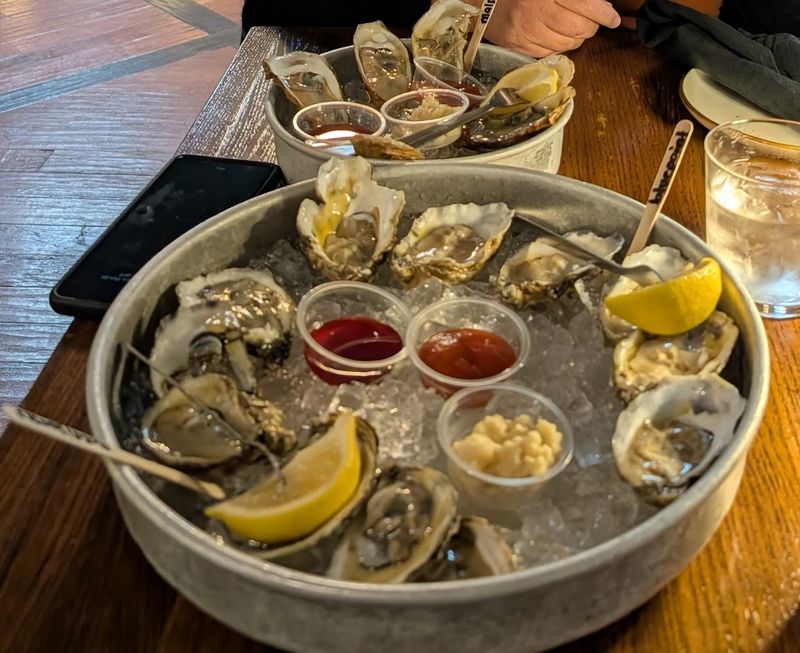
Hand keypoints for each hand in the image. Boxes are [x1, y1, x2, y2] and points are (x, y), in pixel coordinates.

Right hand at [481, 0, 621, 57]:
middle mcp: (535, 12)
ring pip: (566, 44)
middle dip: (591, 27)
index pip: (584, 4)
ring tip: (575, 29)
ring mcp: (526, 32)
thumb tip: (599, 5)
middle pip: (577, 28)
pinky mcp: (519, 47)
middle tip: (592, 22)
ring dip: (577, 38)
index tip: (612, 18)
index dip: (602, 13)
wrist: (485, 2)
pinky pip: (550, 52)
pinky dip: (559, 46)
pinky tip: (557, 36)